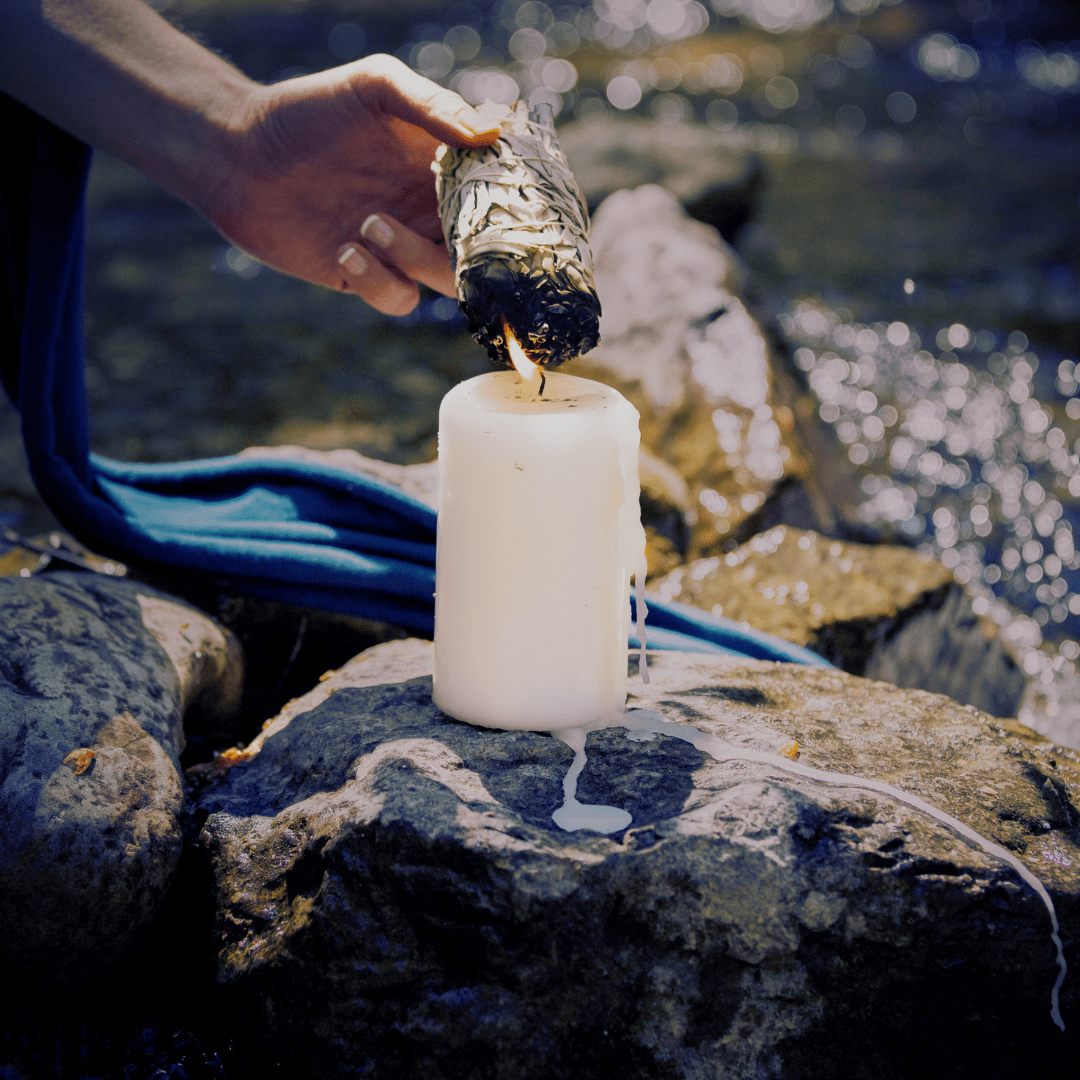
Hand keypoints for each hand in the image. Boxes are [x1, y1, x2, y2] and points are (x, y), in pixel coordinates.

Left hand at [206, 55, 499, 315]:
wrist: (236, 152)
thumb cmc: (306, 110)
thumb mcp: (373, 86)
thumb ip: (432, 106)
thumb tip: (490, 137)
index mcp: (441, 166)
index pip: (499, 195)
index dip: (514, 206)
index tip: (518, 206)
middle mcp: (428, 209)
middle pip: (482, 248)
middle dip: (478, 249)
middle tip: (453, 231)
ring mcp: (399, 247)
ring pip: (445, 279)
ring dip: (415, 256)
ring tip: (368, 220)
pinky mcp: (365, 276)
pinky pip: (397, 298)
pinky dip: (378, 280)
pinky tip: (344, 247)